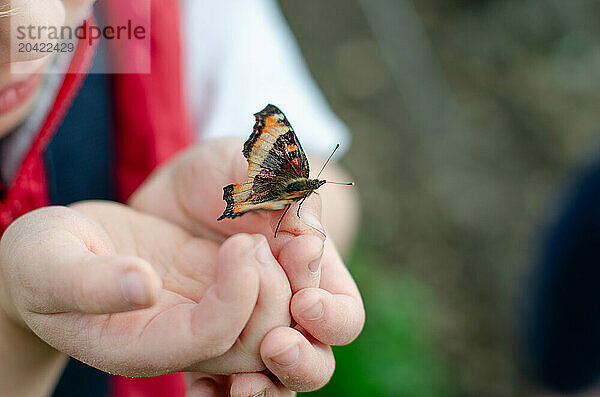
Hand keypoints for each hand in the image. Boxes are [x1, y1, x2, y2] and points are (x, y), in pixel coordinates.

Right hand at [0, 202, 291, 380]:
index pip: (208, 339)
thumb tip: (142, 286)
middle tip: (253, 239)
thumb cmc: (39, 262)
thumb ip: (89, 284)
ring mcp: (201, 313)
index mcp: (138, 347)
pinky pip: (262, 292)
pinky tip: (267, 234)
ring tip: (262, 236)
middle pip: (254, 343)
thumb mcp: (50, 266)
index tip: (240, 244)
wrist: (56, 254)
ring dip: (281, 283)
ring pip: (268, 323)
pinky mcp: (213, 286)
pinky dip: (277, 269)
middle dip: (269, 293)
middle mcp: (180, 340)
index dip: (236, 298)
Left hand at [131, 137, 364, 393]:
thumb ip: (278, 184)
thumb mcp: (244, 165)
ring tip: (242, 387)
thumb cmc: (220, 173)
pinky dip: (215, 395)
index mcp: (310, 272)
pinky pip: (217, 383)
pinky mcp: (207, 344)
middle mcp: (286, 310)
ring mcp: (247, 331)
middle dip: (303, 360)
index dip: (330, 313)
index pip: (342, 311)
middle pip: (317, 359)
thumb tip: (308, 233)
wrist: (171, 195)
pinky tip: (199, 392)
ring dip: (265, 390)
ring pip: (272, 380)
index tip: (302, 298)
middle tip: (275, 345)